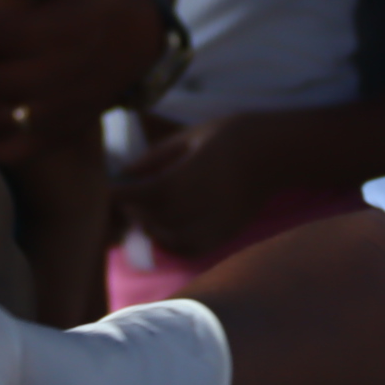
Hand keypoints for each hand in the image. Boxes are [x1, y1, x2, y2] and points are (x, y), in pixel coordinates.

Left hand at [113, 116, 279, 259]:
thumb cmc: (230, 135)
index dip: (126, 195)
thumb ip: (156, 156)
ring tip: (141, 217)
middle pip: (160, 216)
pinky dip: (173, 245)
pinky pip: (194, 248)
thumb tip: (125, 172)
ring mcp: (221, 220)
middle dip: (135, 211)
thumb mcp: (191, 136)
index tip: (109, 190)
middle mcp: (209, 200)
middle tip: (122, 203)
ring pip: (175, 237)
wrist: (275, 152)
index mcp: (197, 171)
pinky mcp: (229, 232)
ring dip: (151, 230)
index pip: (152, 191)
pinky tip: (163, 232)